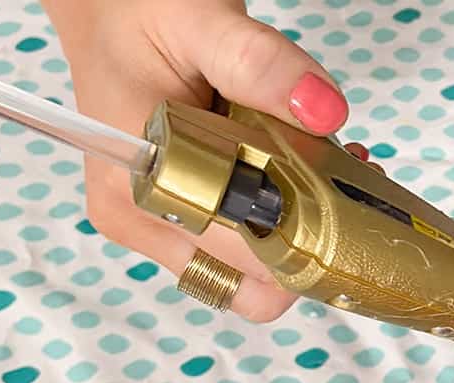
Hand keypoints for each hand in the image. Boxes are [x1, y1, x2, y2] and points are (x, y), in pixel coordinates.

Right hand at [42, 0, 352, 320]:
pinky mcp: (180, 225)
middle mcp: (142, 221)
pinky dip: (283, 224)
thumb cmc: (139, 15)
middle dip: (310, 244)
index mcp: (136, 185)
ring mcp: (160, 230)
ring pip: (254, 277)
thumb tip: (322, 110)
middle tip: (338, 178)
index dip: (305, 240)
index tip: (345, 192)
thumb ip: (260, 62)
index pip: (239, 258)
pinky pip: (245, 254)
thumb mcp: (199, 21)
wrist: (108, 14)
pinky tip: (300, 171)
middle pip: (252, 285)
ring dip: (302, 234)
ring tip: (321, 165)